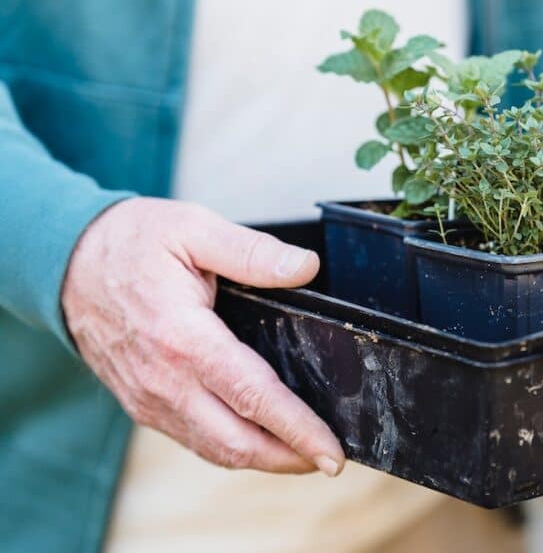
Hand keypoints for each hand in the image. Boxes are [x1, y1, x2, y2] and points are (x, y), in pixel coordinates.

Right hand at [62, 198, 344, 475]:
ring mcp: (149, 399)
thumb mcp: (194, 228)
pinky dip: (232, 449)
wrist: (64, 261)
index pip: (253, 397)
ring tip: (306, 455)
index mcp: (184, 338)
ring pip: (215, 448)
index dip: (297, 428)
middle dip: (289, 457)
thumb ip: (253, 252)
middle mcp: (165, 380)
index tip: (331, 450)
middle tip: (332, 459)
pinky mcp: (142, 404)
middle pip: (236, 442)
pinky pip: (194, 439)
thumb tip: (305, 267)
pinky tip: (261, 441)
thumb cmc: (132, 242)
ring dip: (264, 460)